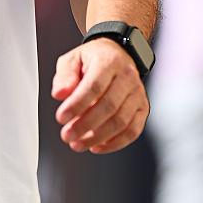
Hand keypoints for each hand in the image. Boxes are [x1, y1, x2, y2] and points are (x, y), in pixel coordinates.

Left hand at [51, 38, 149, 153]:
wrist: (118, 55)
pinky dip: (115, 143)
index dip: (76, 105)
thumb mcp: (72, 59)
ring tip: (78, 144)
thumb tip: (60, 94)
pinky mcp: (143, 108)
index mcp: (108, 61)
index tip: (61, 118)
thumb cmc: (92, 59)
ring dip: (98, 137)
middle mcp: (127, 77)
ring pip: (121, 121)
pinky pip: (133, 131)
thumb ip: (64, 76)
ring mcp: (137, 93)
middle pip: (108, 106)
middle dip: (85, 125)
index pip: (93, 86)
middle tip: (67, 135)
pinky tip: (97, 146)